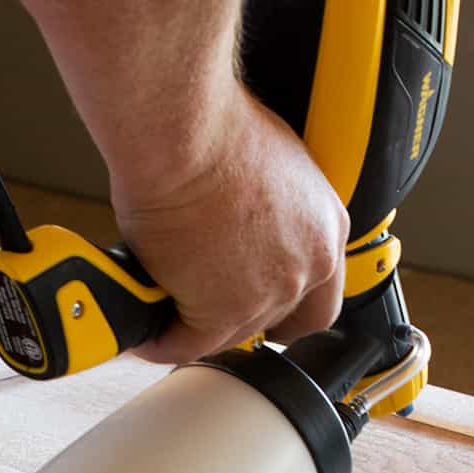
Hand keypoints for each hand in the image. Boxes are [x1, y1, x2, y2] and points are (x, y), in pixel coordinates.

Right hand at [111, 84, 349, 363]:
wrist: (184, 136)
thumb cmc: (216, 130)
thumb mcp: (272, 163)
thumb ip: (273, 207)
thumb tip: (246, 220)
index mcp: (326, 229)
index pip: (321, 299)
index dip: (289, 311)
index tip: (266, 311)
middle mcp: (306, 266)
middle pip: (275, 320)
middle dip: (239, 317)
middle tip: (205, 305)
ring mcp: (266, 293)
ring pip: (232, 334)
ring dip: (198, 327)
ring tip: (168, 312)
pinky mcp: (220, 311)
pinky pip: (187, 343)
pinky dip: (163, 340)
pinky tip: (147, 332)